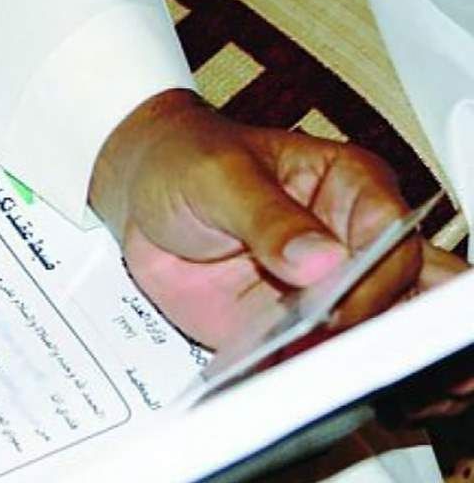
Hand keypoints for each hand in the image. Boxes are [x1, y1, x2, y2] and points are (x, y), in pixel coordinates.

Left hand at [90, 89, 463, 348]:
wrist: (139, 194)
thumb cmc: (186, 161)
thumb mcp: (218, 177)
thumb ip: (268, 217)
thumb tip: (321, 259)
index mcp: (351, 186)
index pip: (393, 238)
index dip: (373, 278)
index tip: (333, 305)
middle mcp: (350, 241)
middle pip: (402, 294)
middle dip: (376, 326)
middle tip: (322, 342)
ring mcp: (324, 290)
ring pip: (371, 334)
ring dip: (348, 359)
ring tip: (301, 367)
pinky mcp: (291, 328)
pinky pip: (312, 361)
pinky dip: (303, 376)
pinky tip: (278, 380)